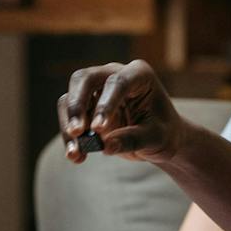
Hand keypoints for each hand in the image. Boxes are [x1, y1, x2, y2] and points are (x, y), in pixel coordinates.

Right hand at [58, 60, 188, 163]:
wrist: (156, 139)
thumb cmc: (162, 132)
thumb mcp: (156, 138)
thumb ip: (133, 139)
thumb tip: (106, 146)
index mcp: (139, 75)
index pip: (117, 83)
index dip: (106, 104)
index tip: (98, 128)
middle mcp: (114, 74)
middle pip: (84, 79)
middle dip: (77, 106)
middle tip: (76, 132)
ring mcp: (96, 88)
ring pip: (70, 97)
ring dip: (68, 125)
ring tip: (75, 152)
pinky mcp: (85, 104)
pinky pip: (68, 116)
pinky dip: (69, 136)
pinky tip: (75, 156)